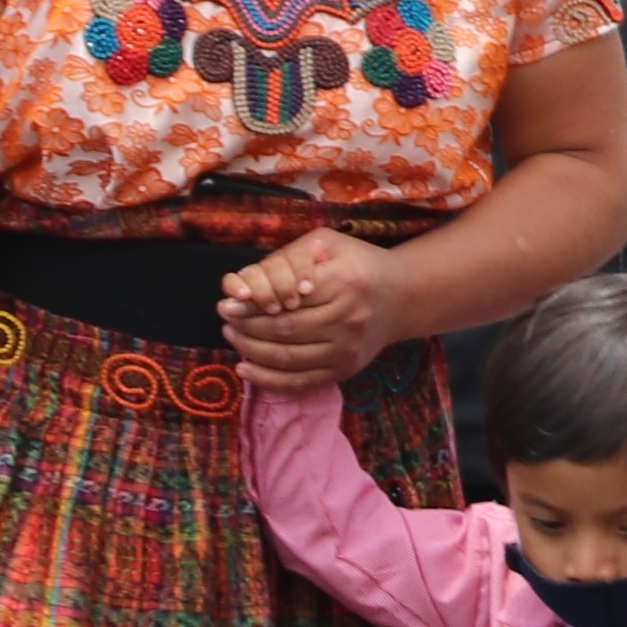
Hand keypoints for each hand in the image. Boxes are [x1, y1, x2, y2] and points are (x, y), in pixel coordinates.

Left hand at [218, 234, 409, 389]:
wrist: (401, 298)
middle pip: (285, 329)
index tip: (229, 302)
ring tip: (232, 336)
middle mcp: (349, 319)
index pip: (288, 296)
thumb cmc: (358, 265)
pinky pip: (300, 382)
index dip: (252, 302)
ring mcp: (348, 350)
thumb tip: (252, 279)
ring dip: (251, 350)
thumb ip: (292, 256)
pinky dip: (268, 380)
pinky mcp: (345, 370)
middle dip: (247, 325)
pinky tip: (245, 369)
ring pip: (288, 357)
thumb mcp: (330, 244)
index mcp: (345, 282)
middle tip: (226, 317)